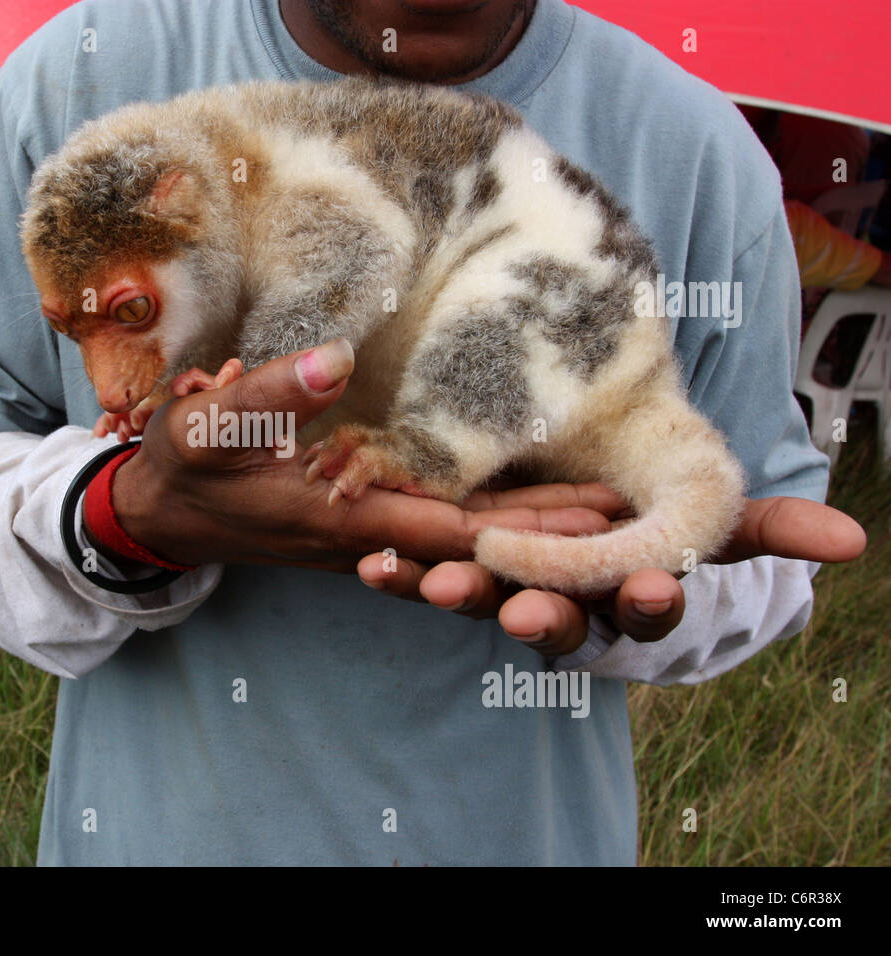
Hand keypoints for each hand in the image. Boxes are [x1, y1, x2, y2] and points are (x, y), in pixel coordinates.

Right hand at [111, 340, 633, 570]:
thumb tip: (336, 359)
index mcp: (341, 518)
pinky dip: (495, 527)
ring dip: (535, 534)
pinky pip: (444, 533)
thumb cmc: (183, 468)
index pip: (455, 527)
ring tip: (610, 512)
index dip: (530, 527)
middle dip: (559, 538)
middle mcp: (369, 538)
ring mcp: (369, 538)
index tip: (604, 517)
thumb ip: (268, 396)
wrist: (160, 514)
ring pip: (467, 544)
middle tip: (645, 522)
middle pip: (480, 545)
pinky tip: (530, 506)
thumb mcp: (208, 426)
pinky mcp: (365, 528)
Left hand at [357, 494, 866, 655]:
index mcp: (631, 589)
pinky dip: (400, 576)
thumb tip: (854, 542)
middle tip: (531, 613)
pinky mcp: (457, 579)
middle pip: (564, 618)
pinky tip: (371, 565)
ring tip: (441, 586)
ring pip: (489, 604)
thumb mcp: (706, 521)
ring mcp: (511, 594)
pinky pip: (426, 581)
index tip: (656, 589)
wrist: (570, 527)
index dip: (653, 602)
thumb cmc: (650, 524)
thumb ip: (766, 527)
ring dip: (465, 599)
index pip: (650, 604)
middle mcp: (572, 602)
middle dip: (551, 616)